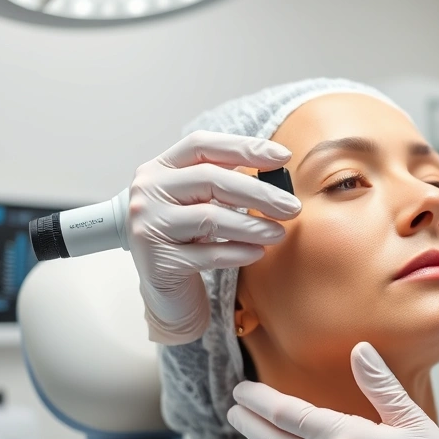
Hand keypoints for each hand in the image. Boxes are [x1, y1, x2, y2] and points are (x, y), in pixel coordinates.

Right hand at [127, 130, 300, 344]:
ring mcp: (147, 227)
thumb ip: (225, 183)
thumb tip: (276, 173)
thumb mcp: (199, 204)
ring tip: (279, 233)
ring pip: (210, 218)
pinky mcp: (158, 263)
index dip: (243, 147)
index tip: (283, 157)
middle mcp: (147, 193)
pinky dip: (238, 252)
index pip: (201, 145)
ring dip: (253, 225)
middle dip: (258, 192)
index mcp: (158, 169)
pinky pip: (208, 255)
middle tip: (292, 206)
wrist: (163, 292)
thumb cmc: (188, 241)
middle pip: (209, 179)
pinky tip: (258, 252)